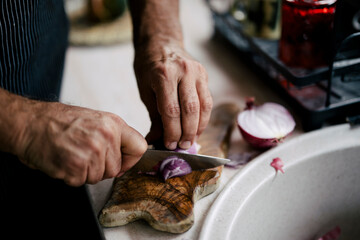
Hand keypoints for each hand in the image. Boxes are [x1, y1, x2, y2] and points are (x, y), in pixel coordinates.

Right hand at [15, 101, 146, 186]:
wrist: (29, 123)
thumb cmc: (58, 120)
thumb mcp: (94, 119)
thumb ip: (113, 135)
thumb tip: (127, 153)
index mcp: (113, 124)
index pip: (140, 147)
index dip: (131, 159)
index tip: (122, 161)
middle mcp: (105, 137)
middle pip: (116, 169)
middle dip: (102, 167)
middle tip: (85, 154)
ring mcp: (91, 153)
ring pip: (99, 177)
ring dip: (86, 172)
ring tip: (73, 154)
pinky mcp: (76, 168)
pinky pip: (81, 182)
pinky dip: (71, 176)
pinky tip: (64, 160)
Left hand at [134, 41, 212, 149]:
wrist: (161, 42)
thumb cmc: (149, 68)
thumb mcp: (145, 91)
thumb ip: (154, 117)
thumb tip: (156, 141)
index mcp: (164, 74)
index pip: (171, 110)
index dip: (172, 131)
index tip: (170, 144)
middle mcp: (183, 71)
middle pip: (190, 110)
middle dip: (187, 132)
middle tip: (182, 146)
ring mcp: (197, 71)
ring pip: (203, 106)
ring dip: (199, 127)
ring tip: (191, 140)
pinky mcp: (204, 74)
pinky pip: (208, 100)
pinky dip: (204, 117)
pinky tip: (197, 127)